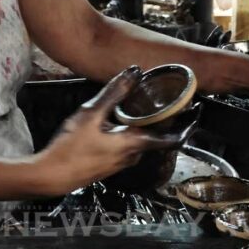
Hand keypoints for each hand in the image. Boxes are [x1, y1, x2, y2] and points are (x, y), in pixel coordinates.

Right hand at [35, 67, 180, 194]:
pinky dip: (133, 131)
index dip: (189, 124)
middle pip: (158, 136)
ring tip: (147, 104)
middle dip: (167, 118)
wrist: (51, 176)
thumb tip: (134, 72)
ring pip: (142, 140)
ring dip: (147, 124)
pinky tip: (122, 119)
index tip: (196, 111)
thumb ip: (114, 93)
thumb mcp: (91, 114)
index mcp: (135, 143)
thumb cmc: (71, 147)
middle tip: (171, 98)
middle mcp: (134, 156)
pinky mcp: (111, 164)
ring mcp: (122, 162)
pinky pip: (129, 145)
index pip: (174, 138)